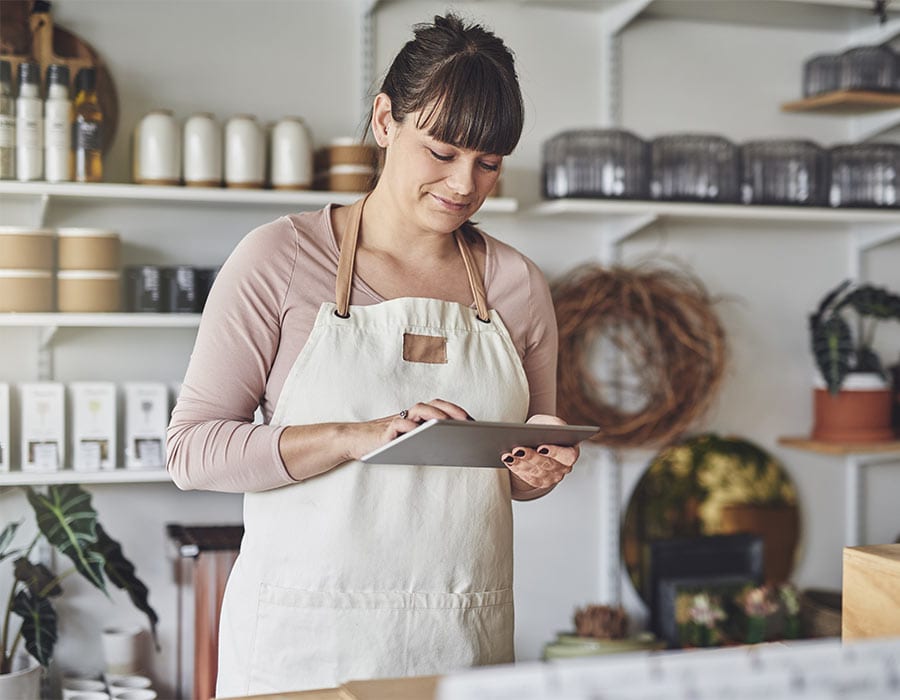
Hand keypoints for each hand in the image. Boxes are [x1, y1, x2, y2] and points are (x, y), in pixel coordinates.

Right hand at [346, 398, 471, 460]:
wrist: (355, 442)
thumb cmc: (386, 443)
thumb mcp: (409, 443)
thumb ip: (425, 442)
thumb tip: (452, 449)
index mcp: (417, 418)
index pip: (440, 408)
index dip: (456, 411)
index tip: (474, 420)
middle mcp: (409, 415)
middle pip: (433, 405)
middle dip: (451, 410)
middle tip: (467, 420)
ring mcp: (398, 420)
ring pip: (419, 410)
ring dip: (435, 414)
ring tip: (448, 423)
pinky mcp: (385, 430)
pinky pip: (399, 424)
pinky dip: (410, 427)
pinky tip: (420, 432)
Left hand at [501, 414, 578, 489]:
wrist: (536, 438)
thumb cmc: (545, 428)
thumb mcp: (550, 422)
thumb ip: (551, 425)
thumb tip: (544, 430)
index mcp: (571, 452)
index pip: (568, 455)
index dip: (555, 452)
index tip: (541, 447)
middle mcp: (564, 468)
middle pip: (548, 465)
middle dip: (531, 457)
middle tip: (517, 450)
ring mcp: (552, 477)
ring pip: (536, 472)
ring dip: (520, 464)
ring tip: (508, 455)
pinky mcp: (540, 482)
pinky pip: (528, 478)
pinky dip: (517, 469)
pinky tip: (508, 460)